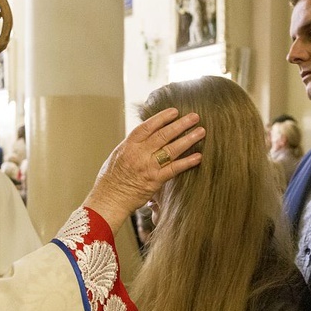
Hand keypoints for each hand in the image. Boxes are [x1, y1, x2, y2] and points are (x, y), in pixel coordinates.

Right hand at [83, 108, 204, 233]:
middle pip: (163, 135)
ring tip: (201, 131)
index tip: (175, 111)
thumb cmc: (111, 179)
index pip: (148, 126)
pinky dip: (187, 162)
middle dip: (180, 124)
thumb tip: (146, 136)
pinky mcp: (155, 181)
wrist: (109, 199)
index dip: (162, 117)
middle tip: (194, 116)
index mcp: (129, 145)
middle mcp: (139, 154)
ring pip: (171, 149)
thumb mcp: (117, 155)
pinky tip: (198, 156)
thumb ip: (133, 145)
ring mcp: (148, 167)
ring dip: (188, 139)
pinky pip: (174, 169)